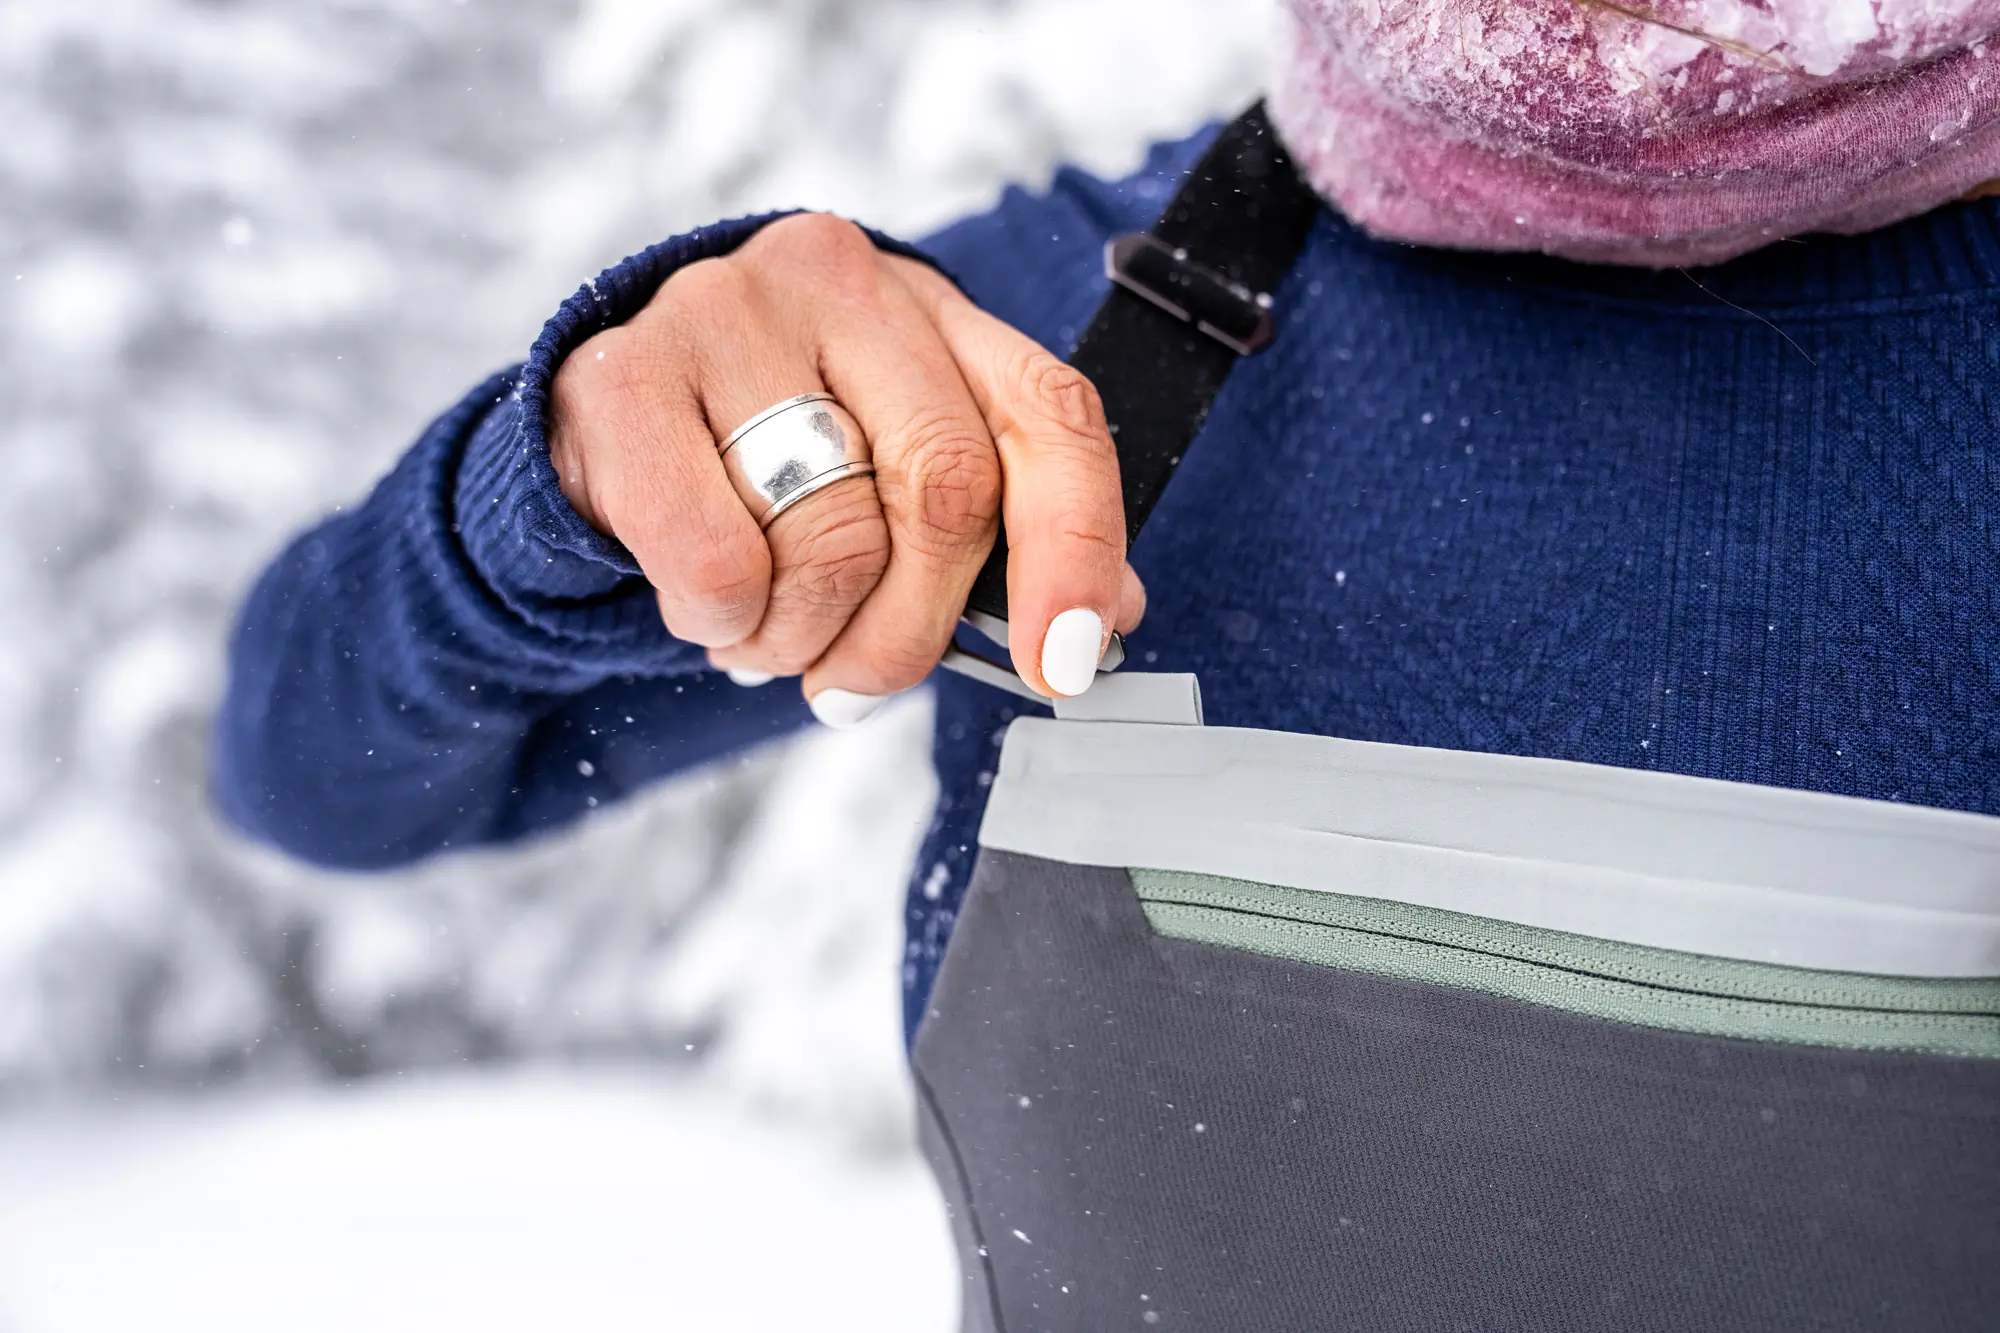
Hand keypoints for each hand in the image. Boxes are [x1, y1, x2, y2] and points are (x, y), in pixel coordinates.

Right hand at [547, 213, 1145, 723]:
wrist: (600, 414)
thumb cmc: (768, 457)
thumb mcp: (893, 469)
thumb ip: (1002, 531)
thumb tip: (1103, 618)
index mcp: (935, 309)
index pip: (1049, 414)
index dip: (1077, 546)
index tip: (1064, 665)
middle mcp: (841, 282)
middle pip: (947, 494)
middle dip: (912, 632)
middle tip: (859, 684)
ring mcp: (727, 313)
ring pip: (834, 543)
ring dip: (805, 640)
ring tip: (769, 632)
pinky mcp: (624, 377)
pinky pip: (720, 564)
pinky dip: (726, 625)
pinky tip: (710, 608)